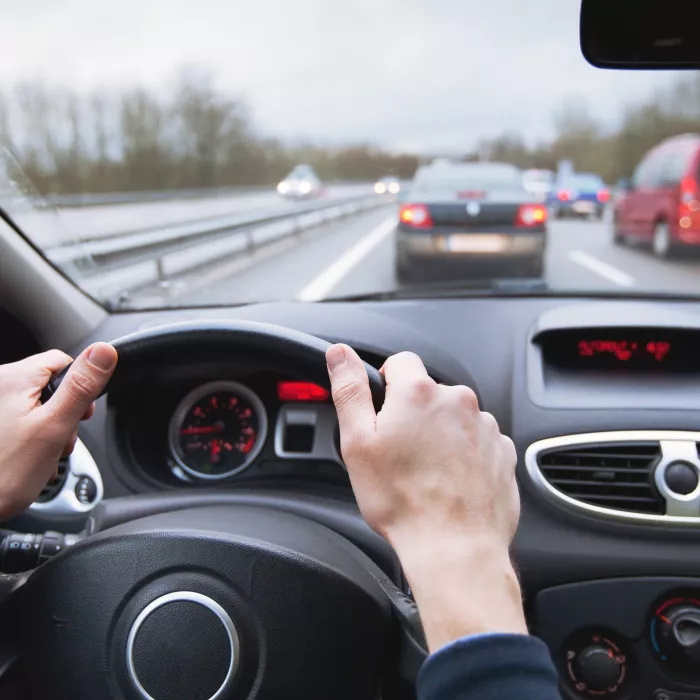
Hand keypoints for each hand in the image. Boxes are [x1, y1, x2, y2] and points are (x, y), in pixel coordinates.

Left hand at [0, 343, 116, 519]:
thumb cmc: (4, 473)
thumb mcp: (55, 426)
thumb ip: (81, 387)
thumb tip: (104, 351)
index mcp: (12, 378)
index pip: (63, 361)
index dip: (80, 389)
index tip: (79, 414)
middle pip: (50, 386)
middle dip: (64, 415)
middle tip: (58, 440)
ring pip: (38, 406)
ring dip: (49, 430)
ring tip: (42, 454)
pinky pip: (21, 420)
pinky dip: (31, 438)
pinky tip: (29, 458)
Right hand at [326, 344, 525, 650]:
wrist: (454, 548)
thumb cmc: (402, 502)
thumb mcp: (358, 443)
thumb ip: (349, 390)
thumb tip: (340, 354)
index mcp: (419, 393)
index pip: (401, 362)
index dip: (386, 385)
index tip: (383, 414)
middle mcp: (458, 401)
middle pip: (428, 393)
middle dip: (414, 414)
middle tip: (400, 453)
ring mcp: (485, 426)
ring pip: (454, 418)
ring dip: (441, 435)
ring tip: (427, 473)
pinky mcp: (503, 451)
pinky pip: (478, 441)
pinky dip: (465, 455)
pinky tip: (450, 481)